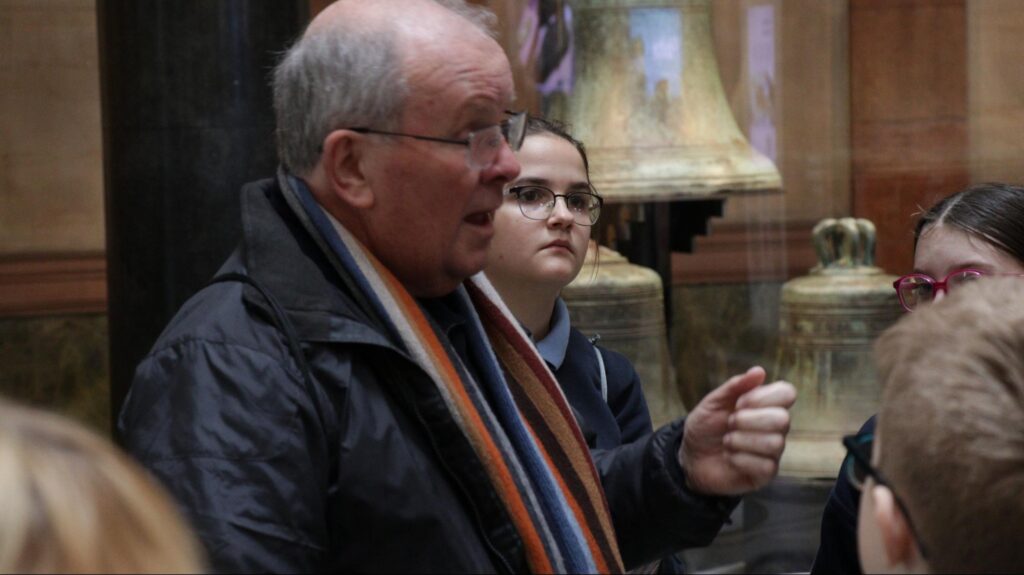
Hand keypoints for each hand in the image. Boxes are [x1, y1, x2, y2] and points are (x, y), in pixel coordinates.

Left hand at [678, 366, 795, 495]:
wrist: (691, 457)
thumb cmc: (706, 427)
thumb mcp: (713, 402)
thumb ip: (735, 386)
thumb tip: (759, 371)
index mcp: (766, 405)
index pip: (787, 392)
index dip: (762, 397)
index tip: (739, 403)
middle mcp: (776, 428)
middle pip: (783, 419)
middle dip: (748, 420)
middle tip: (730, 423)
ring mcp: (773, 451)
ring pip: (774, 443)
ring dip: (741, 441)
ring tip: (727, 441)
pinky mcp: (766, 474)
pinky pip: (765, 465)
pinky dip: (740, 459)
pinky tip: (730, 458)